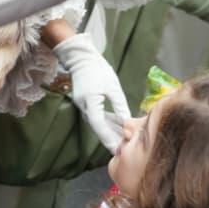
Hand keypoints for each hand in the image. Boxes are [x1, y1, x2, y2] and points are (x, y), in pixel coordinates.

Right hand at [53, 34, 130, 151]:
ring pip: (97, 123)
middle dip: (110, 138)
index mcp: (89, 102)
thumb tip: (127, 121)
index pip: (99, 125)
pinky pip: (95, 117)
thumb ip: (119, 105)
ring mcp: (82, 105)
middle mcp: (83, 106)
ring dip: (109, 131)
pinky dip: (105, 122)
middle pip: (97, 127)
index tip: (117, 149)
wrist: (81, 58)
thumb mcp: (113, 86)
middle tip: (123, 149)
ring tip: (122, 140)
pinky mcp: (84, 103)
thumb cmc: (98, 69)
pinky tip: (116, 127)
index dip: (108, 138)